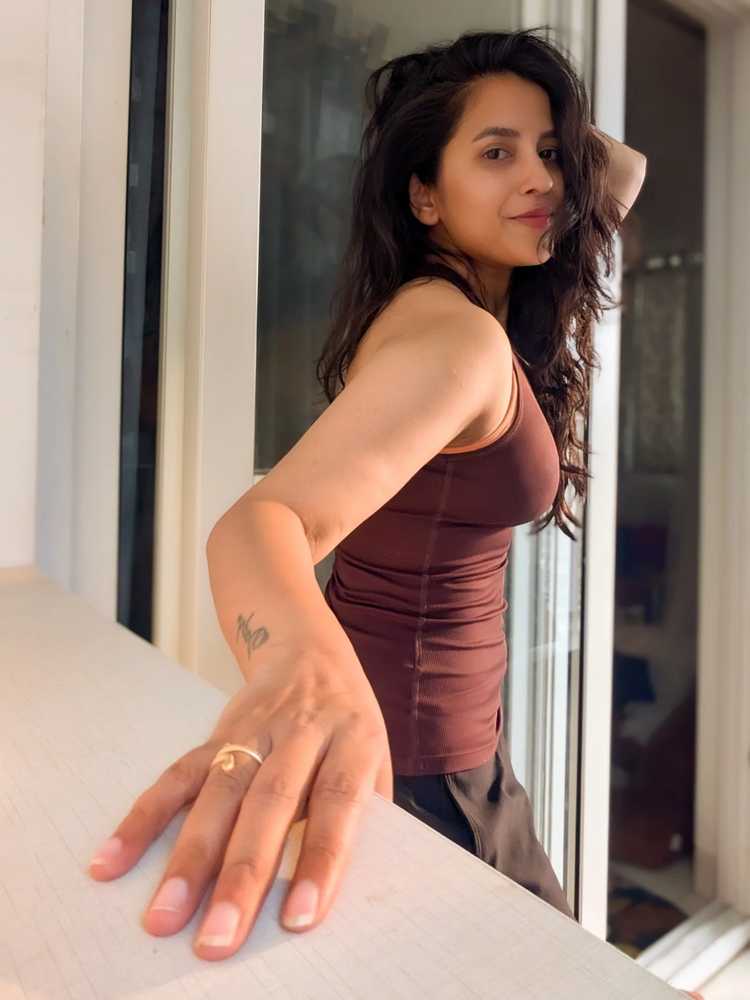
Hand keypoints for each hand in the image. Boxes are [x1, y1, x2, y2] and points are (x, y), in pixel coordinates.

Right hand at [87, 645, 392, 959]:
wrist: (309, 654)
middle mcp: (302, 731)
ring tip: (164, 914)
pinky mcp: (216, 733)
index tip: (299, 919)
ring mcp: (254, 730)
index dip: (319, 859)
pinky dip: (144, 817)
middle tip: (219, 936)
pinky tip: (114, 859)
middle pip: (270, 802)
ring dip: (189, 857)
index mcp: (354, 739)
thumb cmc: (349, 726)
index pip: (337, 801)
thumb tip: (339, 885)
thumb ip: (364, 814)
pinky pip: (178, 775)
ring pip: (219, 792)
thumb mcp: (377, 759)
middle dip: (242, 873)